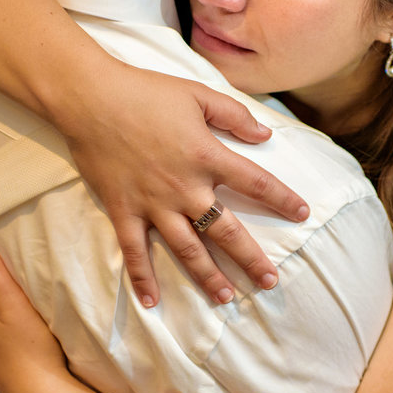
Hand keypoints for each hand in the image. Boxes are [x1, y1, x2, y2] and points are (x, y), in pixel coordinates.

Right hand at [56, 62, 308, 306]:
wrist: (90, 98)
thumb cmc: (146, 91)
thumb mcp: (198, 94)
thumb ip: (235, 115)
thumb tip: (265, 134)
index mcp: (208, 156)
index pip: (256, 183)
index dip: (283, 200)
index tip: (302, 214)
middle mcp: (185, 187)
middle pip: (226, 230)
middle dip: (251, 259)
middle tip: (270, 282)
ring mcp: (154, 204)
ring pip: (187, 248)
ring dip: (208, 276)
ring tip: (226, 297)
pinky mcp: (124, 211)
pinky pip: (135, 252)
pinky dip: (142, 278)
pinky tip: (152, 301)